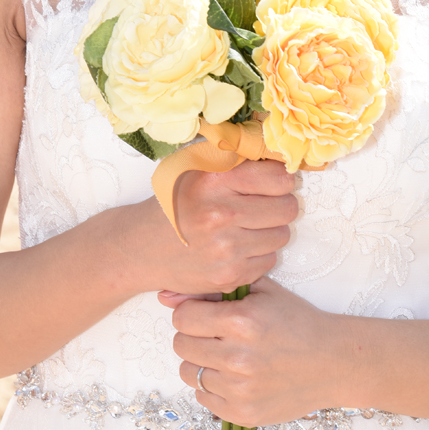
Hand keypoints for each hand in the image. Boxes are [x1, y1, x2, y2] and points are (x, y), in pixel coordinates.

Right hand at [131, 161, 297, 297]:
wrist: (141, 248)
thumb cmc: (174, 204)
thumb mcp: (197, 168)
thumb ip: (236, 158)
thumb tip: (279, 154)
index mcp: (215, 180)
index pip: (279, 176)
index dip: (280, 178)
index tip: (273, 182)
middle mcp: (222, 214)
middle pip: (287, 208)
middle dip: (279, 205)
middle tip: (263, 205)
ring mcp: (227, 249)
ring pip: (282, 235)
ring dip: (270, 231)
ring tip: (247, 227)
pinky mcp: (230, 276)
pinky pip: (269, 260)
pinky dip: (258, 254)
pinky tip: (237, 247)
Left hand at [165, 277, 349, 426]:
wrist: (332, 361)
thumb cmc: (297, 321)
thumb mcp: (261, 291)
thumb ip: (215, 289)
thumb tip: (165, 294)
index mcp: (242, 321)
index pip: (183, 317)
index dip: (190, 312)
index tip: (203, 314)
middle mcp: (238, 357)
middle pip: (182, 345)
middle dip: (192, 335)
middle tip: (213, 334)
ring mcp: (240, 390)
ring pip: (188, 373)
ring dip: (200, 362)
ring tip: (223, 355)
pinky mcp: (243, 414)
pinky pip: (204, 398)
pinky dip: (212, 386)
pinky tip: (232, 375)